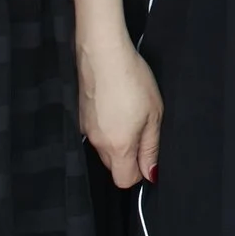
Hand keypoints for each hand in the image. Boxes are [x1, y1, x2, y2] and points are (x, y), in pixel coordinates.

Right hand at [78, 33, 161, 189]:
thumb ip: (151, 147)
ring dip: (118, 141)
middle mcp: (98, 144)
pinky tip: (116, 106)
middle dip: (130, 157)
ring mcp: (85, 130)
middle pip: (114, 166)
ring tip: (131, 114)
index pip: (124, 181)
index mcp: (118, 147)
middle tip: (144, 129)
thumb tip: (150, 174)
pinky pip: (97, 133)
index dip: (140, 173)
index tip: (149, 155)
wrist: (103, 54)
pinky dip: (107, 127)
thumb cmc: (132, 81)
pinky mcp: (80, 117)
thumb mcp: (154, 115)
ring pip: (104, 150)